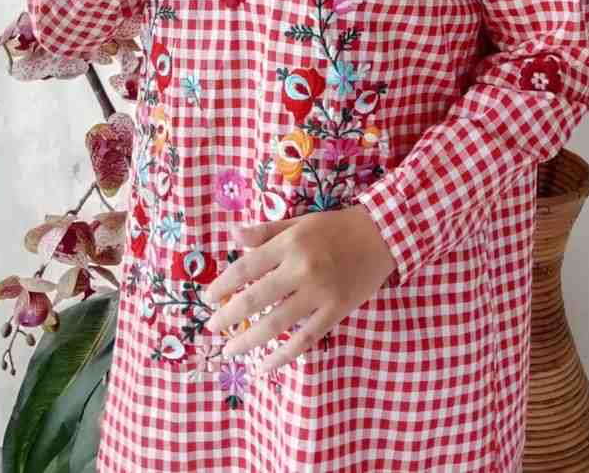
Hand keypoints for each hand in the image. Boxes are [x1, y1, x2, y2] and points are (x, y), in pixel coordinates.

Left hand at [202, 207, 396, 376]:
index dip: (222, 285)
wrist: (382, 235)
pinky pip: (305, 340)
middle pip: (255, 299)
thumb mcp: (299, 222)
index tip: (206, 299)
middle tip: (210, 328)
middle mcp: (301, 269)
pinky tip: (265, 367)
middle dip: (228, 316)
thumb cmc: (336, 227)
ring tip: (229, 350)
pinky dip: (283, 356)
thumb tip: (233, 236)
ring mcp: (319, 293)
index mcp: (290, 243)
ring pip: (276, 324)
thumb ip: (266, 232)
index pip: (246, 267)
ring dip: (248, 340)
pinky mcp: (335, 312)